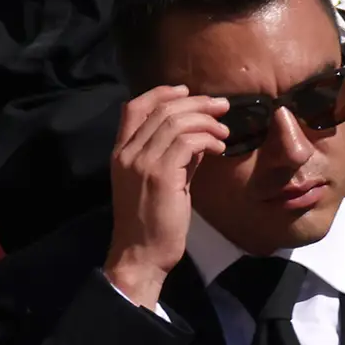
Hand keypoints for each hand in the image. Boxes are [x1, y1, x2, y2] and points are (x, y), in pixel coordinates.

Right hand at [105, 82, 228, 308]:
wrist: (141, 252)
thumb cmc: (151, 221)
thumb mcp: (159, 180)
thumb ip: (174, 155)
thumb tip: (200, 135)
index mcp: (120, 153)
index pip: (133, 107)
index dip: (161, 92)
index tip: (187, 92)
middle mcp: (127, 154)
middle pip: (162, 109)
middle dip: (197, 103)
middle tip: (221, 108)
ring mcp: (141, 163)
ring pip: (177, 121)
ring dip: (208, 122)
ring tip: (224, 133)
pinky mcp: (161, 174)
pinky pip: (189, 141)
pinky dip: (209, 139)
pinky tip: (219, 148)